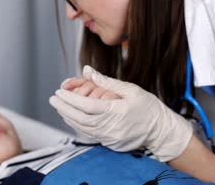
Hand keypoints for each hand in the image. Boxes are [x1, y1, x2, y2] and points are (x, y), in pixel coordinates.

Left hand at [50, 66, 192, 161]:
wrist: (162, 131)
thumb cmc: (149, 108)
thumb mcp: (131, 89)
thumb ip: (107, 81)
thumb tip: (88, 70)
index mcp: (116, 111)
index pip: (87, 105)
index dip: (70, 99)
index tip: (59, 92)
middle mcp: (111, 127)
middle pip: (80, 118)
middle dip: (64, 108)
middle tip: (53, 98)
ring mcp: (110, 138)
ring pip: (83, 129)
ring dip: (68, 117)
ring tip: (60, 107)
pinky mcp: (110, 144)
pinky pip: (90, 134)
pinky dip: (78, 126)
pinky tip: (72, 118)